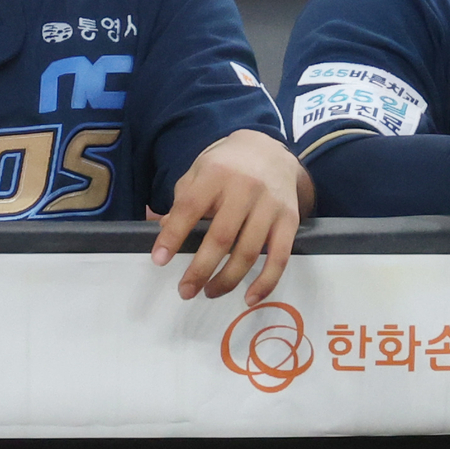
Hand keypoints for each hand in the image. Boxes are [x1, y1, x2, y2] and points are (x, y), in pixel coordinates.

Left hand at [152, 129, 309, 304]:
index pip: (190, 207)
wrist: (270, 151)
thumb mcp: (199, 172)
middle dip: (200, 269)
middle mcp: (245, 188)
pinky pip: (280, 257)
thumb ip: (182, 199)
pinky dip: (266, 282)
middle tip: (185, 290)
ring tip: (209, 292)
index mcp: (216, 173)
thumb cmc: (227, 167)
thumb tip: (164, 230)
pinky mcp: (290, 219)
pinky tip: (249, 297)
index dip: (173, 235)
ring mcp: (270, 205)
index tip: (159, 260)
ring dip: (227, 280)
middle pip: (221, 237)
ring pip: (249, 252)